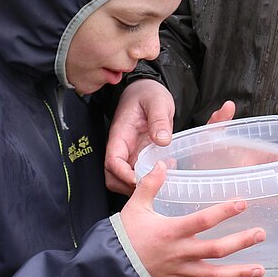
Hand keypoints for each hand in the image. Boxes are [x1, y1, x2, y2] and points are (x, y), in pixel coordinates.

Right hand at [105, 91, 237, 195]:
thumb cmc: (148, 93)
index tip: (142, 180)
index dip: (124, 175)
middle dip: (129, 187)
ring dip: (139, 186)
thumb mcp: (157, 101)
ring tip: (162, 180)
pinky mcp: (138, 155)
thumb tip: (162, 141)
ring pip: (123, 179)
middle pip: (113, 177)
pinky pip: (137, 174)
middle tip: (153, 187)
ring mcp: (129, 153)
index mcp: (120, 134)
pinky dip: (148, 179)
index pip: (112, 162)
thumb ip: (159, 119)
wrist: (147, 89)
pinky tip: (165, 172)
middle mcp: (121, 147)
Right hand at [121, 161, 265, 276]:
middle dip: (241, 242)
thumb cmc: (125, 236)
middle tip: (260, 234)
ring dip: (239, 273)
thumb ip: (150, 184)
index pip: (202, 221)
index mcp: (172, 232)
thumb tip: (161, 163)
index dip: (223, 212)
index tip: (242, 204)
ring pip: (215, 276)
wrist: (112, 268)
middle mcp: (181, 254)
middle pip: (216, 250)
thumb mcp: (136, 206)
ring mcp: (182, 273)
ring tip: (260, 268)